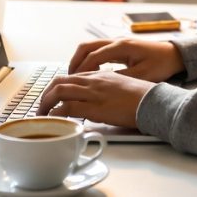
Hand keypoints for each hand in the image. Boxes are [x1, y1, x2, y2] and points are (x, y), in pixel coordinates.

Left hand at [38, 70, 155, 127]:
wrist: (154, 101)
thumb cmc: (143, 97)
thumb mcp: (123, 86)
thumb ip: (107, 90)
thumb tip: (99, 102)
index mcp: (101, 75)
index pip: (72, 77)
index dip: (58, 87)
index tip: (53, 97)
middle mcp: (94, 80)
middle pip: (60, 81)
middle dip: (47, 94)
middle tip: (42, 107)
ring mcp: (93, 93)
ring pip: (60, 91)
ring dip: (46, 103)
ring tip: (42, 115)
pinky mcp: (95, 107)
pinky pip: (68, 107)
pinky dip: (57, 114)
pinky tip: (55, 121)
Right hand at [68, 39, 184, 82]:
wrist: (174, 55)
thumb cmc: (161, 64)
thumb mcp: (143, 75)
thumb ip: (122, 78)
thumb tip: (102, 85)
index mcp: (121, 47)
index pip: (93, 56)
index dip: (81, 70)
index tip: (73, 82)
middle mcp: (116, 41)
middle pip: (86, 47)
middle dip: (74, 62)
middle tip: (67, 79)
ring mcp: (117, 43)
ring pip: (90, 47)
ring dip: (80, 60)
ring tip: (74, 77)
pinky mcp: (119, 47)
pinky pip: (98, 51)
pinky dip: (88, 60)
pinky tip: (88, 73)